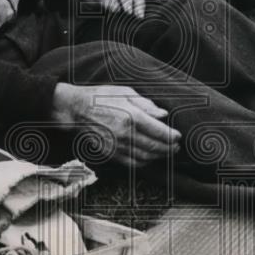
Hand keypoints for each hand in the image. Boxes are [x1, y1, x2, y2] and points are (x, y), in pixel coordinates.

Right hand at [50, 83, 180, 168]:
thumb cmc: (101, 97)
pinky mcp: (110, 153)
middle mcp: (125, 133)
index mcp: (131, 116)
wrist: (76, 110)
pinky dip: (145, 162)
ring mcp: (117, 145)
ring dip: (159, 156)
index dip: (172, 136)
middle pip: (154, 146)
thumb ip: (146, 104)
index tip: (178, 136)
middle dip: (169, 148)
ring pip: (145, 157)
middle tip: (177, 147)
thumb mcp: (125, 92)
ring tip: (167, 152)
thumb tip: (163, 115)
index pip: (158, 131)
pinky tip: (151, 158)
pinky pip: (132, 163)